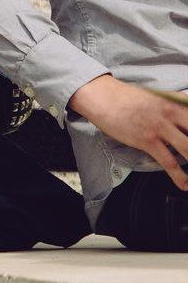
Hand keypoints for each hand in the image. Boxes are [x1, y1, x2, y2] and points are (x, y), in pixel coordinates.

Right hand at [68, 74, 187, 190]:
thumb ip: (179, 108)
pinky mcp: (147, 140)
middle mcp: (173, 113)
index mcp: (179, 102)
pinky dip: (179, 176)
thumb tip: (186, 122)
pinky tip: (185, 185)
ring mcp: (161, 127)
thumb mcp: (160, 98)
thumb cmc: (129, 98)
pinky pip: (169, 162)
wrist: (104, 97)